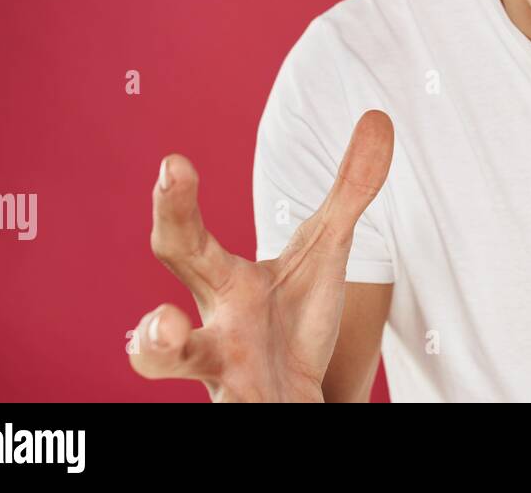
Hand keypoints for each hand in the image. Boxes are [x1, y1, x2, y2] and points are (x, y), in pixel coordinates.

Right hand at [128, 110, 392, 401]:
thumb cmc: (295, 318)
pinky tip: (271, 402)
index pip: (185, 243)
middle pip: (163, 326)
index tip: (173, 163)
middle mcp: (210, 335)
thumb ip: (349, 190)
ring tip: (161, 336)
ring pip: (177, 376)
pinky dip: (259, 407)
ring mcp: (227, 381)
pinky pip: (245, 412)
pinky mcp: (250, 408)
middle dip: (152, 305)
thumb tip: (378, 117)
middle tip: (151, 303)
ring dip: (160, 356)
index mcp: (221, 285)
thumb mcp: (326, 249)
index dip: (176, 205)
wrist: (294, 393)